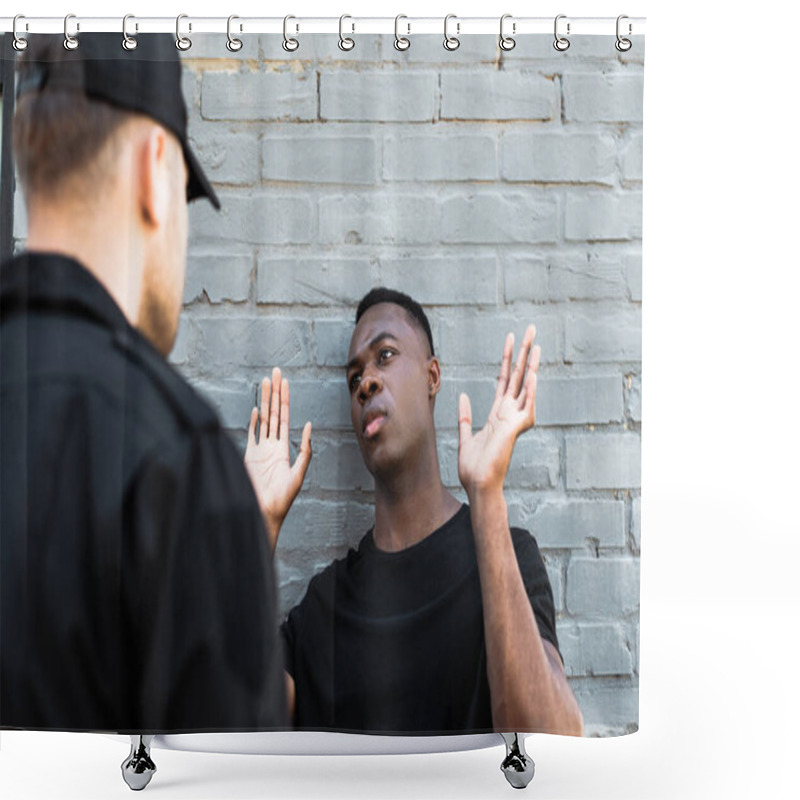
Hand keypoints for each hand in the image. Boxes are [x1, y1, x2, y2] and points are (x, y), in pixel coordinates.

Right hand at [245, 368, 311, 551]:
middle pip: (272, 413)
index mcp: (283, 449)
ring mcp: (258, 450)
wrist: (263, 512)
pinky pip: (250, 434)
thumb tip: (310, 425)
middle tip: (275, 372)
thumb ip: (305, 450)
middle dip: (274, 392)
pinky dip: (253, 421)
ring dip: (264, 400)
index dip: (285, 399)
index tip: (285, 382)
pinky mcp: (247, 457)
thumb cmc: (283, 499)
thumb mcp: (299, 473)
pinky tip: (257, 408)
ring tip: (265, 382)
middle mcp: (271, 446)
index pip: (284, 417)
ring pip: (262, 419)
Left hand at [458, 325, 539, 497]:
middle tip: (532, 329)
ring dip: (531, 364)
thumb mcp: (465, 435)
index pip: (505, 378)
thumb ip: (465, 415)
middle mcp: (509, 413)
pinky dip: (531, 390)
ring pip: (526, 386)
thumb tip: (463, 395)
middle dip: (524, 352)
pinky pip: (527, 405)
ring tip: (537, 343)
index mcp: (498, 413)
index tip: (511, 338)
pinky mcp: (515, 429)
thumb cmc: (473, 467)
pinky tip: (534, 374)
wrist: (478, 484)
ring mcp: (514, 420)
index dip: (508, 358)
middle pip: (519, 376)